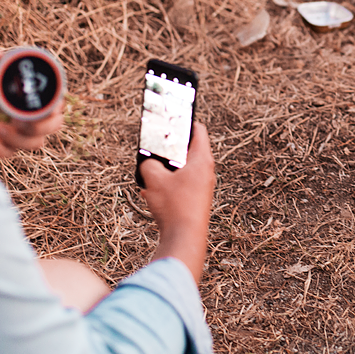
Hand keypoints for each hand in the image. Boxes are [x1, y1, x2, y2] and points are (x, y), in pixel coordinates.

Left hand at [0, 38, 63, 156]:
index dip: (55, 104)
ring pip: (36, 141)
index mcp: (22, 85)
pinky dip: (2, 149)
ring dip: (24, 139)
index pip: (54, 97)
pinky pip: (10, 152)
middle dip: (44, 126)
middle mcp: (20, 106)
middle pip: (54, 122)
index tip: (43, 106)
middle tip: (22, 122)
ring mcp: (9, 125)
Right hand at [140, 123, 214, 283]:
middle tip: (155, 144)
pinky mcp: (196, 199)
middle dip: (169, 147)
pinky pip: (180, 184)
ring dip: (166, 168)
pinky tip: (152, 192)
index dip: (184, 120)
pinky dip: (167, 184)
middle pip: (187, 149)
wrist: (185, 237)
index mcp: (201, 159)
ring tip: (150, 172)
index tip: (172, 116)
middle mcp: (206, 171)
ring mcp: (202, 186)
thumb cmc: (175, 206)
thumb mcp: (153, 178)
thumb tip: (148, 162)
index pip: (197, 129)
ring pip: (181, 169)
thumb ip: (148, 163)